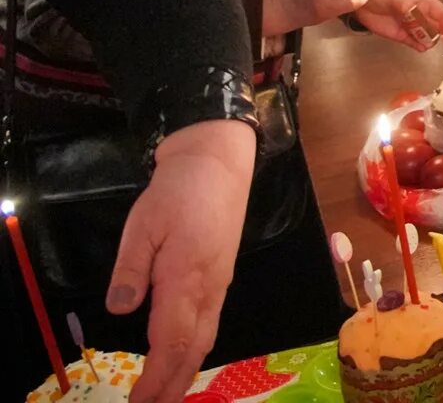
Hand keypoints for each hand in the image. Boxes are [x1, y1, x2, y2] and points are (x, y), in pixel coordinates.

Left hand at [111, 119, 255, 402]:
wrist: (219, 162)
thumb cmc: (178, 191)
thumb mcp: (143, 224)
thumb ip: (131, 269)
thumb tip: (121, 310)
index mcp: (186, 277)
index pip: (173, 339)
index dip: (158, 374)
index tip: (140, 399)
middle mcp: (208, 287)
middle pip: (195, 347)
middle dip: (175, 383)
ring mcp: (219, 282)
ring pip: (207, 337)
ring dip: (188, 370)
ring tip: (168, 393)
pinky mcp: (221, 275)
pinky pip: (211, 322)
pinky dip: (197, 348)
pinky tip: (186, 355)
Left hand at [358, 0, 442, 50]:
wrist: (364, 2)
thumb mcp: (398, 1)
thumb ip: (411, 12)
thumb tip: (422, 24)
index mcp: (423, 2)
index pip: (441, 13)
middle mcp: (420, 14)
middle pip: (437, 26)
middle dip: (441, 33)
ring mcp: (412, 26)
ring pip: (427, 35)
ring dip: (430, 41)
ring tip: (426, 44)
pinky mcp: (403, 35)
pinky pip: (415, 42)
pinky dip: (420, 46)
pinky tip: (421, 48)